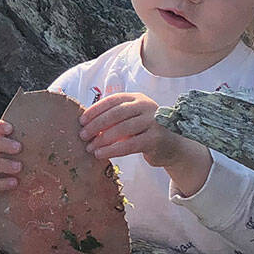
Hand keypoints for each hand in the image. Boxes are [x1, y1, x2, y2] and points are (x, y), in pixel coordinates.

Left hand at [78, 92, 212, 193]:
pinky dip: (112, 150)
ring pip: (122, 129)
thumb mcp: (130, 119)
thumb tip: (85, 123)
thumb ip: (113, 117)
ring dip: (102, 139)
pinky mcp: (156, 138)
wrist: (171, 147)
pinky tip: (101, 154)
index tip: (81, 121)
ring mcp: (153, 121)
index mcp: (137, 98)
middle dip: (96, 125)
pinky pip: (130, 144)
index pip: (112, 100)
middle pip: (116, 113)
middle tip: (82, 136)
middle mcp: (146, 106)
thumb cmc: (144, 132)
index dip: (95, 110)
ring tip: (90, 148)